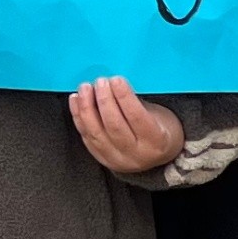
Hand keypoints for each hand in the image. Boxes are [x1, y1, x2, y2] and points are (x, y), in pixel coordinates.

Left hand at [69, 76, 186, 175]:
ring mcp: (117, 159)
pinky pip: (86, 137)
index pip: (137, 117)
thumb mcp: (159, 116)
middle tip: (100, 82)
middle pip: (114, 125)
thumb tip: (114, 84)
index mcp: (156, 141)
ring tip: (85, 89)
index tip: (116, 80)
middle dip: (104, 100)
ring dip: (87, 107)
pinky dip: (79, 117)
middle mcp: (135, 154)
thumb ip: (137, 103)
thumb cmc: (161, 131)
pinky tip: (76, 101)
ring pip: (96, 132)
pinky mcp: (102, 158)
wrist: (157, 158)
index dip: (125, 97)